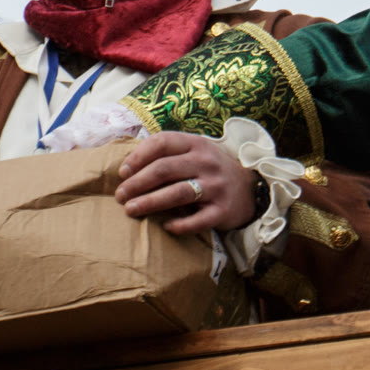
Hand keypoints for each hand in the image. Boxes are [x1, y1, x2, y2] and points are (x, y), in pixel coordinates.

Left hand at [116, 131, 255, 233]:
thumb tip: (126, 167)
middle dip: (137, 183)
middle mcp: (207, 162)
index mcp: (196, 144)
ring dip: (150, 202)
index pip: (163, 143)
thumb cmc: (209, 171)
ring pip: (178, 193)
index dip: (138, 157)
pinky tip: (166, 227)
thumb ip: (168, 154)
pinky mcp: (222, 210)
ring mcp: (216, 186)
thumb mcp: (194, 152)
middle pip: (165, 169)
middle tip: (120, 196)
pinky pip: (198, 220)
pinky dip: (179, 225)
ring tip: (130, 210)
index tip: (122, 173)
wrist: (249, 189)